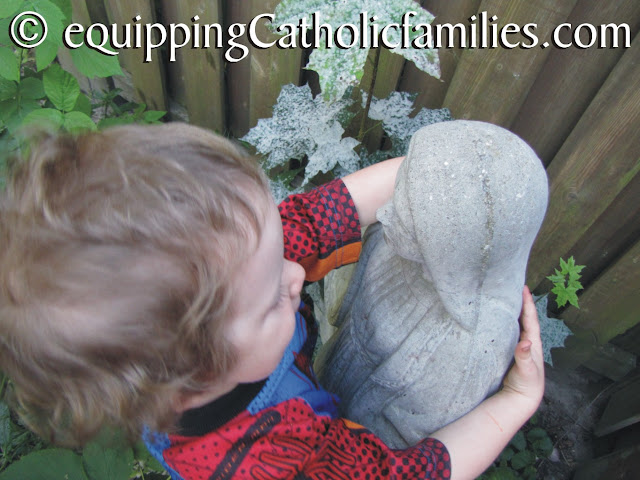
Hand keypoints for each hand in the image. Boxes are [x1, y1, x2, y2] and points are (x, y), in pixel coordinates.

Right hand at [501, 286, 544, 411]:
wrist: (520, 398)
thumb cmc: (526, 385)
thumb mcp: (527, 372)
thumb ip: (525, 358)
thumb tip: (525, 343)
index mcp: (533, 342)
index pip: (530, 319)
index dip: (528, 303)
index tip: (524, 288)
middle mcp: (526, 340)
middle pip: (523, 317)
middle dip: (519, 302)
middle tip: (511, 287)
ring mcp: (517, 345)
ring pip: (514, 323)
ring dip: (510, 311)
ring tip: (503, 297)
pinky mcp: (508, 350)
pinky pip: (506, 331)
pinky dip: (502, 322)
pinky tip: (495, 317)